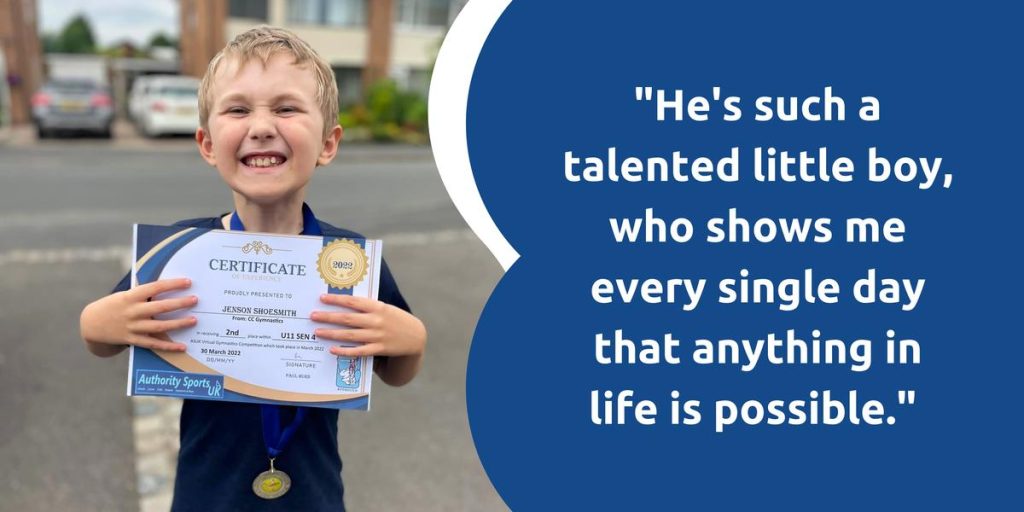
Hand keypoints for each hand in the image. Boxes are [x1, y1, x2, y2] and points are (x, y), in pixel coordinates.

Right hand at [80, 278, 197, 355]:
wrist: (91, 324)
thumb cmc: (113, 305)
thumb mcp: (125, 295)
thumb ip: (143, 293)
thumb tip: (167, 288)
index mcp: (130, 297)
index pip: (154, 288)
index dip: (172, 284)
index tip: (188, 282)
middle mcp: (132, 312)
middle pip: (160, 307)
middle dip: (179, 303)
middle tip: (196, 300)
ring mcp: (132, 327)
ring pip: (159, 326)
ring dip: (178, 324)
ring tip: (194, 320)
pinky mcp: (133, 340)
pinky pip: (153, 344)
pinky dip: (168, 346)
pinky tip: (182, 346)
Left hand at [311, 294, 425, 357]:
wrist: (416, 336)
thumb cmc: (395, 320)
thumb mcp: (384, 309)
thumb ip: (367, 307)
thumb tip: (344, 303)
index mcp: (377, 307)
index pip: (353, 301)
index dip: (336, 299)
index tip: (322, 298)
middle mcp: (376, 321)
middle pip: (347, 318)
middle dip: (328, 316)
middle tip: (312, 315)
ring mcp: (377, 336)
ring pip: (350, 335)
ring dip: (332, 333)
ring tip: (317, 331)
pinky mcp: (379, 349)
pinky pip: (358, 351)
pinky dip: (345, 351)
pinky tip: (332, 349)